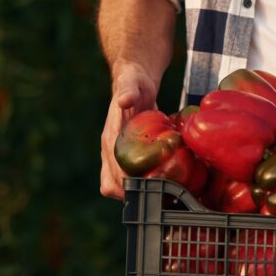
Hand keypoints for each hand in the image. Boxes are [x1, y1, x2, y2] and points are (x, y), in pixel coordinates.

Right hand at [100, 63, 158, 198]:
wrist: (135, 81)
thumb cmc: (134, 82)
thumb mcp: (133, 83)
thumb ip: (128, 91)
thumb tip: (124, 100)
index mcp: (110, 138)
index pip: (112, 171)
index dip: (126, 183)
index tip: (147, 187)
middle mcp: (110, 150)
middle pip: (111, 185)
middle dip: (131, 194)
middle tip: (158, 193)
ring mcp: (118, 154)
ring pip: (118, 186)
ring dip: (137, 191)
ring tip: (163, 191)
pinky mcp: (129, 155)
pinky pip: (131, 177)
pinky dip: (144, 183)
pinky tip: (165, 180)